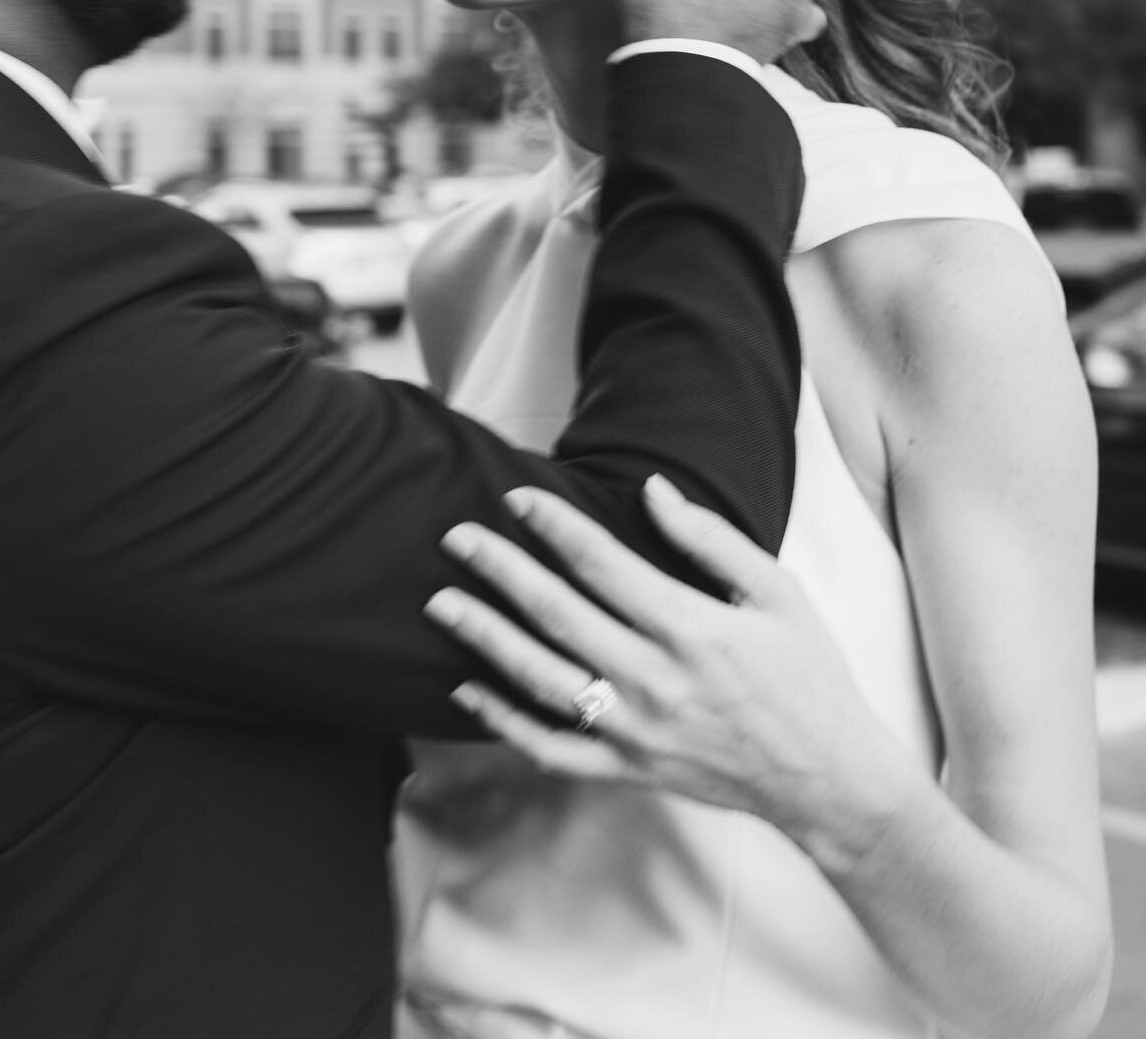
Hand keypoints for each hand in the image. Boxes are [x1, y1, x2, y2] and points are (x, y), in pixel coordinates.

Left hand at [424, 479, 895, 851]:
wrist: (828, 780)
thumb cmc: (806, 676)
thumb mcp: (776, 593)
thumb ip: (710, 539)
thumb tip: (653, 489)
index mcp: (692, 629)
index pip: (603, 565)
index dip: (554, 526)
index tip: (515, 498)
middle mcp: (655, 680)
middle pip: (557, 615)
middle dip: (500, 571)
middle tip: (455, 538)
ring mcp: (637, 731)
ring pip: (541, 680)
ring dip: (486, 638)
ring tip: (441, 604)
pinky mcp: (629, 770)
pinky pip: (552, 749)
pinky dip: (504, 723)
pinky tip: (467, 691)